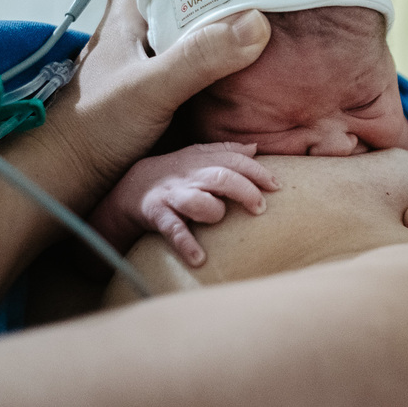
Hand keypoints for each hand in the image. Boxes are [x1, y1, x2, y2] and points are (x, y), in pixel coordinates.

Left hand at [37, 0, 271, 203]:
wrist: (64, 182)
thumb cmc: (93, 130)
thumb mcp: (151, 88)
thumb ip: (200, 56)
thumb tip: (255, 23)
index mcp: (125, 20)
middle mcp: (134, 38)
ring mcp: (142, 69)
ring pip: (182, 30)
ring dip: (212, 20)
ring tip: (257, 9)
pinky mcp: (152, 98)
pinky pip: (189, 65)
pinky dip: (213, 58)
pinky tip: (239, 65)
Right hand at [88, 142, 278, 266]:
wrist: (131, 188)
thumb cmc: (176, 174)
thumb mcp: (198, 158)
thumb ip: (226, 152)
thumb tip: (255, 147)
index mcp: (202, 160)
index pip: (234, 160)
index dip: (257, 171)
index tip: (276, 186)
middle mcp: (190, 176)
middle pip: (221, 177)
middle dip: (245, 191)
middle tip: (260, 208)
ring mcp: (173, 195)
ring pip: (197, 201)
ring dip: (212, 212)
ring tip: (218, 220)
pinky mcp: (157, 215)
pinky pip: (172, 229)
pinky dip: (186, 244)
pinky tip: (199, 259)